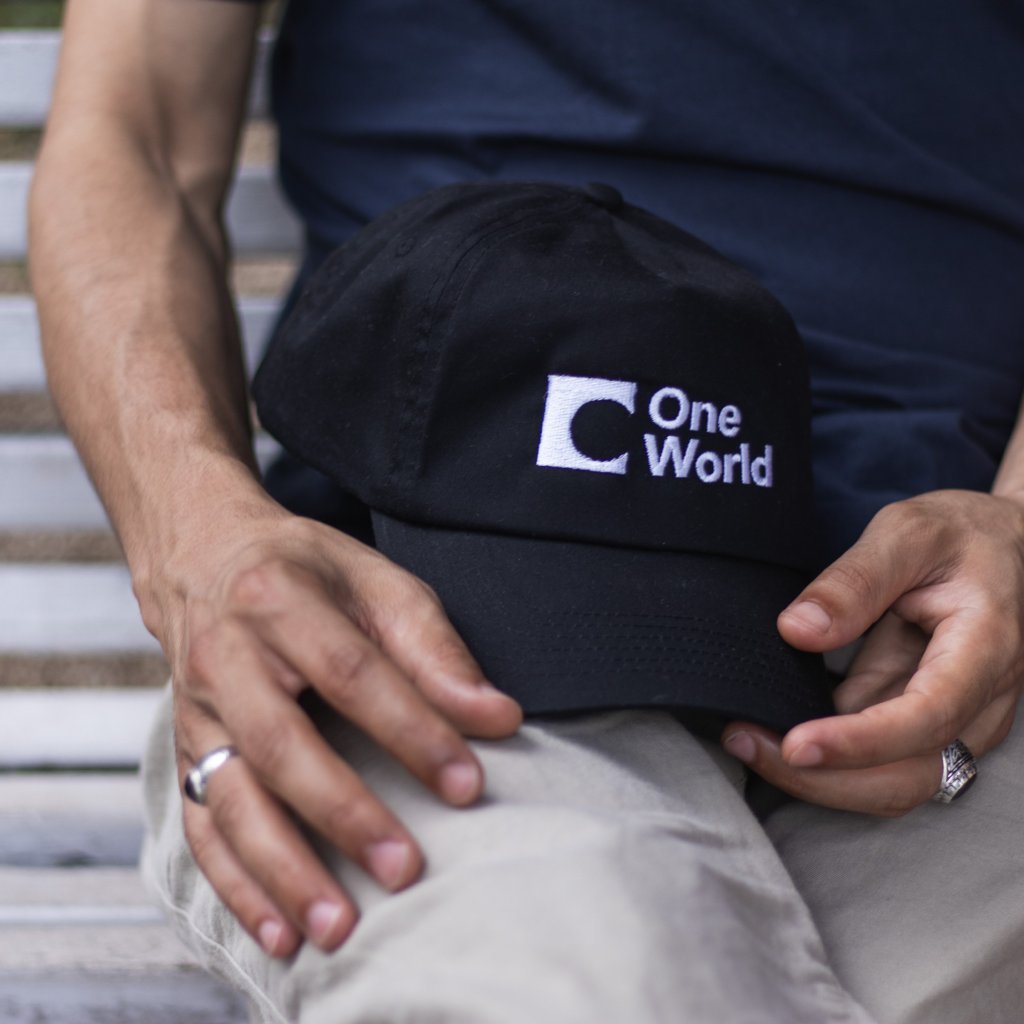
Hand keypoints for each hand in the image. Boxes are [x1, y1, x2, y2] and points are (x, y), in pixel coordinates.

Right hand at [149, 497, 521, 957]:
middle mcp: (227, 658)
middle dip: (344, 813)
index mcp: (280, 600)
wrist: (200, 555)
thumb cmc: (303, 570)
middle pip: (282, 744)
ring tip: (338, 926)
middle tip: (403, 869)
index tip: (466, 782)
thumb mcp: (375, 581)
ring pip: (233, 800)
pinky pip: (203, 826)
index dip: (411, 729)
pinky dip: (238, 884)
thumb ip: (434, 648)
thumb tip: (497, 717)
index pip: (351, 673)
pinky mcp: (184, 751)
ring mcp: (196, 711)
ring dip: (284, 870)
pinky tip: (279, 931)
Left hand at [722, 490, 1023, 814]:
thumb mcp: (907, 534)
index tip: (795, 745)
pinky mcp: (923, 723)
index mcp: (984, 648)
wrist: (1003, 546)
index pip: (928, 716)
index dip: (861, 742)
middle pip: (909, 775)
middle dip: (824, 778)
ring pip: (892, 783)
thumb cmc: (960, 535)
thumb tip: (797, 630)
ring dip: (819, 779)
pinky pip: (877, 762)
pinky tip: (771, 733)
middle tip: (744, 742)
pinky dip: (825, 760)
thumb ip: (854, 581)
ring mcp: (955, 720)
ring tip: (746, 741)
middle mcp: (978, 700)